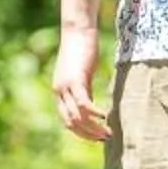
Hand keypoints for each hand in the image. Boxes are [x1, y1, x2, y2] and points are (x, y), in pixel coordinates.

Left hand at [53, 26, 110, 141]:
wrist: (77, 29)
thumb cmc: (82, 49)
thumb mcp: (82, 74)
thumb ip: (84, 90)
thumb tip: (91, 107)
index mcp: (59, 92)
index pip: (67, 122)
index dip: (82, 133)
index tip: (97, 137)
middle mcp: (59, 92)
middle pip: (71, 124)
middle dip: (89, 135)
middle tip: (105, 139)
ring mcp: (65, 87)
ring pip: (77, 117)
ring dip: (93, 128)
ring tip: (108, 133)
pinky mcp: (75, 80)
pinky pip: (84, 104)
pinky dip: (95, 114)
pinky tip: (106, 117)